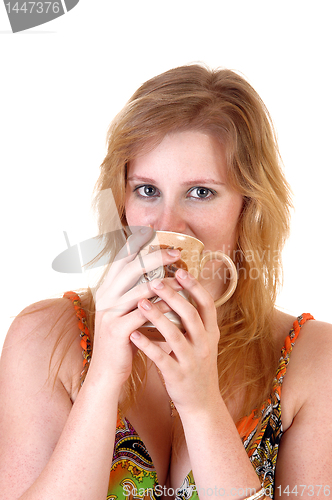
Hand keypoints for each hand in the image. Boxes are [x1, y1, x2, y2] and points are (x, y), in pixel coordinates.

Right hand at [90, 227, 183, 387]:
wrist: (108, 371)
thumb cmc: (123, 339)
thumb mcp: (124, 311)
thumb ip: (134, 292)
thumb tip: (156, 273)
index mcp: (107, 289)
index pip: (120, 259)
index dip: (135, 244)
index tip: (152, 230)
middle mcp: (105, 297)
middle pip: (130, 268)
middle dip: (154, 257)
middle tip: (176, 252)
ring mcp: (110, 313)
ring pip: (139, 289)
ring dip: (164, 282)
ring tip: (183, 277)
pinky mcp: (117, 330)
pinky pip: (144, 313)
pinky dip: (162, 306)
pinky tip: (177, 303)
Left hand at [129, 269, 220, 413]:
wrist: (202, 402)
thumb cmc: (196, 364)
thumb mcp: (203, 340)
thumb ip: (194, 319)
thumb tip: (180, 289)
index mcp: (211, 332)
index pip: (206, 304)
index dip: (194, 287)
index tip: (179, 271)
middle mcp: (204, 344)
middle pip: (190, 315)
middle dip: (172, 296)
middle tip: (154, 281)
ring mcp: (191, 361)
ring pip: (174, 335)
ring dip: (156, 317)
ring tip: (139, 303)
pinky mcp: (177, 375)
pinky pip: (161, 358)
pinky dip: (147, 345)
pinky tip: (133, 335)